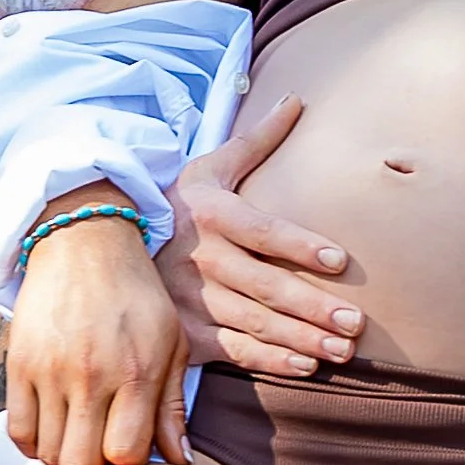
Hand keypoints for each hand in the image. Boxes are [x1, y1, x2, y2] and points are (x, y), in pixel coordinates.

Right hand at [5, 199, 190, 464]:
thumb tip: (180, 461)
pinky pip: (18, 432)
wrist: (84, 241)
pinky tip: (52, 426)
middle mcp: (92, 374)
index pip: (127, 455)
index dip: (130, 463)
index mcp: (137, 370)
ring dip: (64, 452)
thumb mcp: (170, 341)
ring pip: (49, 453)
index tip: (130, 445)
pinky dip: (34, 442)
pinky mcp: (18, 363)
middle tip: (101, 443)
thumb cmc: (135, 294)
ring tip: (79, 430)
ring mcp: (50, 370)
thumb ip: (172, 405)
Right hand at [155, 93, 364, 374]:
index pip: (263, 231)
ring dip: (301, 339)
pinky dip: (269, 360)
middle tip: (356, 323)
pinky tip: (305, 365)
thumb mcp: (210, 166)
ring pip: (254, 323)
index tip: (340, 260)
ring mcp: (191, 299)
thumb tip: (296, 99)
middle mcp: (202, 259)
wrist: (109, 239)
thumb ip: (258, 140)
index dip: (301, 246)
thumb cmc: (177, 201)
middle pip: (266, 287)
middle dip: (314, 307)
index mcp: (212, 215)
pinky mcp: (185, 332)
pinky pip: (232, 351)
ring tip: (342, 350)